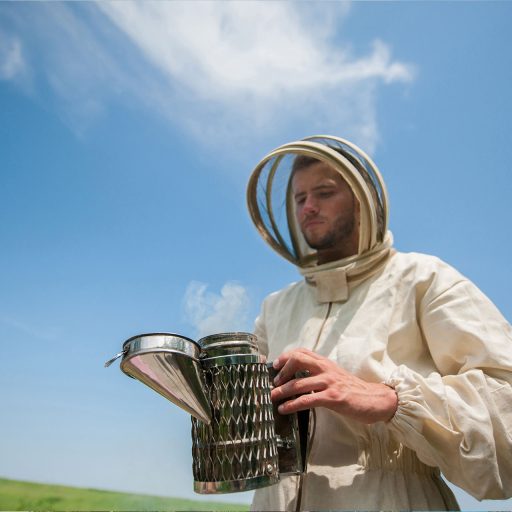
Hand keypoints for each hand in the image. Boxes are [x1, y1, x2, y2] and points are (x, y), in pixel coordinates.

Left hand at [271, 348, 397, 423]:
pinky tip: (284, 409)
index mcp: (326, 362)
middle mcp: (326, 369)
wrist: (375, 400)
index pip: (302, 351)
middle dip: (282, 371)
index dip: (286, 356)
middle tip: (274, 382)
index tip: (276, 365)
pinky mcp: (333, 398)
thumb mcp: (335, 376)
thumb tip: (298, 378)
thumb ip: (319, 373)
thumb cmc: (353, 390)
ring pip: (299, 383)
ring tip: (272, 397)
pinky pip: (307, 400)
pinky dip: (292, 404)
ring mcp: (329, 382)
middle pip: (298, 360)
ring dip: (282, 391)